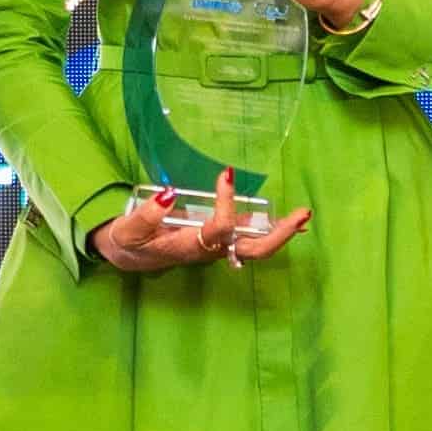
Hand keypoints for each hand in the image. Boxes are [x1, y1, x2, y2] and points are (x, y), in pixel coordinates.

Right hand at [89, 175, 313, 274]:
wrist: (129, 256)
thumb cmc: (128, 242)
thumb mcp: (128, 230)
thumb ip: (146, 215)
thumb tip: (168, 194)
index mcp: (189, 247)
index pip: (218, 229)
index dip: (225, 204)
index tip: (225, 174)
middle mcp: (210, 251)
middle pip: (253, 250)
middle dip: (279, 235)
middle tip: (302, 214)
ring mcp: (217, 247)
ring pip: (256, 247)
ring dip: (281, 233)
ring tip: (303, 216)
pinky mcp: (219, 240)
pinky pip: (251, 238)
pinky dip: (273, 230)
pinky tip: (292, 221)